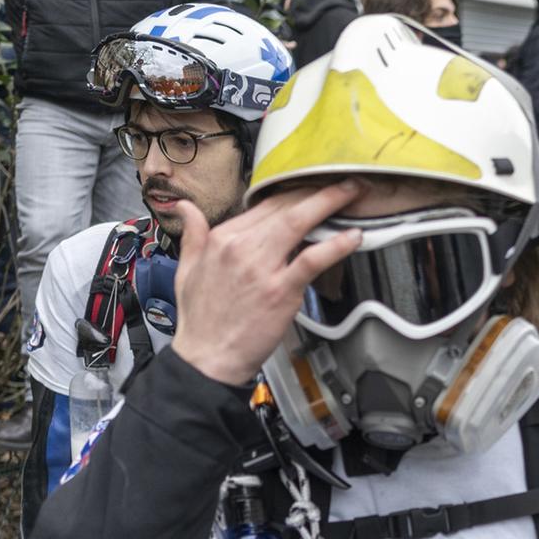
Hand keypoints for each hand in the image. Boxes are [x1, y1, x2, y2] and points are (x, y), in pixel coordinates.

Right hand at [169, 181, 365, 386]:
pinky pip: (312, 260)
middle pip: (283, 207)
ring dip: (329, 203)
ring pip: (297, 223)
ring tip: (353, 192)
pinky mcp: (280, 291)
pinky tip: (353, 235)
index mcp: (221, 239)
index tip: (311, 186)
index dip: (291, 193)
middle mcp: (240, 247)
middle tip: (342, 180)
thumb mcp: (186, 269)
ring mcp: (262, 268)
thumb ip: (192, 234)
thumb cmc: (201, 319)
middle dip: (314, 189)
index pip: (261, 205)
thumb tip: (186, 208)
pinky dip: (335, 245)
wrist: (207, 358)